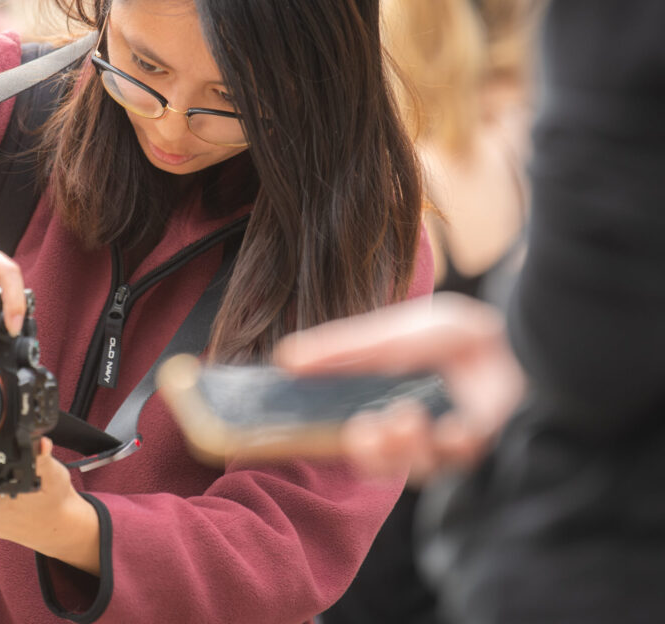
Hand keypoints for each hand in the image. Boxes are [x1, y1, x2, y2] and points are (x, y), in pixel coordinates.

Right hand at [273, 293, 525, 482]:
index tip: (334, 428)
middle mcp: (412, 427)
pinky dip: (453, 446)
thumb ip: (341, 349)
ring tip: (408, 417)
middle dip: (370, 450)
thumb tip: (285, 358)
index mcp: (384, 402)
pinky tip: (459, 426)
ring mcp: (445, 441)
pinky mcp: (478, 449)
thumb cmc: (453, 334)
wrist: (517, 334)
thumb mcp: (390, 335)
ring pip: (413, 468)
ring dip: (405, 448)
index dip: (339, 439)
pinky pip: (456, 463)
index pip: (350, 433)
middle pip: (378, 461)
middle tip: (368, 428)